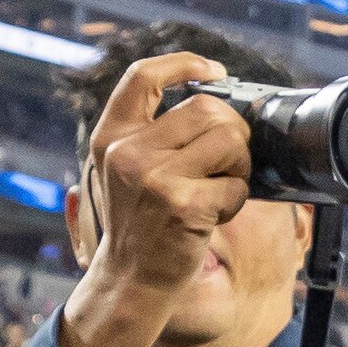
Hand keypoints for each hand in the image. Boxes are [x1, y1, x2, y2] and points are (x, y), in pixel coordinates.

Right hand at [56, 53, 254, 346]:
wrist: (129, 282)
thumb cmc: (136, 224)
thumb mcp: (120, 171)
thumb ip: (146, 133)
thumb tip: (201, 89)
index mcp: (110, 137)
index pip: (143, 76)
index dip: (184, 64)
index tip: (214, 72)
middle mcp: (127, 152)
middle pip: (207, 108)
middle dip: (231, 131)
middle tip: (228, 158)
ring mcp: (155, 178)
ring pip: (230, 139)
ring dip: (238, 165)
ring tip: (218, 188)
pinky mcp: (183, 206)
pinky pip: (237, 187)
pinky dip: (236, 201)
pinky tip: (213, 216)